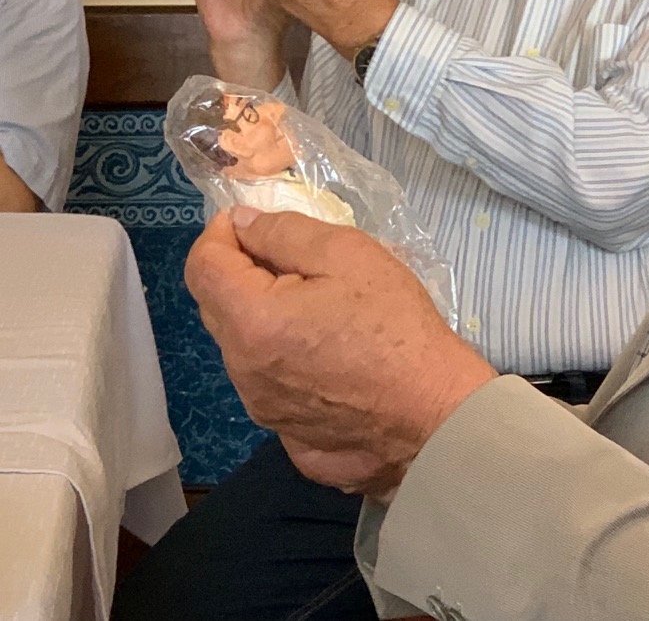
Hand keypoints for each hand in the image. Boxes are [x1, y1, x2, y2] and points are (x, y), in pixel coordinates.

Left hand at [185, 209, 496, 495]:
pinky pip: (269, 384)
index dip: (220, 233)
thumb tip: (243, 224)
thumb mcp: (348, 253)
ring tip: (319, 307)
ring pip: (242, 347)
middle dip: (241, 272)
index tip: (251, 221)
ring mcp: (263, 410)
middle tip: (293, 259)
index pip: (202, 266)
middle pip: (216, 306)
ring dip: (262, 317)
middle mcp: (243, 372)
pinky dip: (283, 359)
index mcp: (252, 322)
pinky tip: (329, 355)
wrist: (436, 413)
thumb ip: (285, 231)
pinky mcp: (287, 436)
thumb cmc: (395, 324)